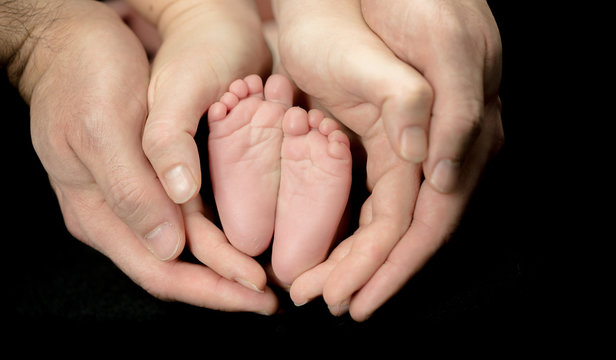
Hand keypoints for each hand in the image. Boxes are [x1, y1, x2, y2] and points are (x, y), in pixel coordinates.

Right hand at [8, 0, 275, 313]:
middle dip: (223, 286)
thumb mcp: (104, 129)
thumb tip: (168, 247)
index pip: (159, 270)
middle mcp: (115, 215)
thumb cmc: (83, 75)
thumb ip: (131, 191)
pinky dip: (214, 234)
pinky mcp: (146, 178)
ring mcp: (130, 199)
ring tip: (262, 277)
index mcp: (99, 213)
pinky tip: (240, 237)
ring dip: (222, 265)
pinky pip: (184, 219)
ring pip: (182, 248)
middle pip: (174, 268)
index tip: (255, 294)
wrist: (70, 40)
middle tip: (270, 298)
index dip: (210, 288)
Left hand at [273, 0, 502, 320]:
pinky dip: (355, 229)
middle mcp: (444, 150)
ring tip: (321, 287)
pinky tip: (332, 249)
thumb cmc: (414, 1)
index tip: (355, 298)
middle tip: (329, 303)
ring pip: (393, 223)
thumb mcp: (440, 44)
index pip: (429, 221)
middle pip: (409, 233)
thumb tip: (435, 171)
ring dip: (360, 259)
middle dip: (370, 273)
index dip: (392, 265)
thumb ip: (447, 107)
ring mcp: (418, 147)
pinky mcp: (391, 139)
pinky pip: (380, 199)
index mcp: (460, 135)